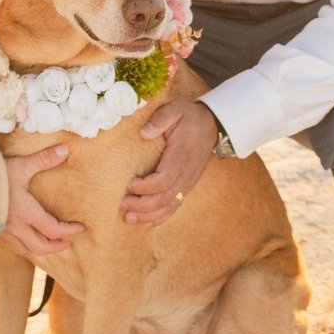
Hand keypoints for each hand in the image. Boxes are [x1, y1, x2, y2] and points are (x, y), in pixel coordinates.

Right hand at [1, 143, 82, 256]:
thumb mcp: (20, 166)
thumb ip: (43, 159)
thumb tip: (64, 150)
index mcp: (27, 213)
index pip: (54, 229)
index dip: (69, 231)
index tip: (80, 227)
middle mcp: (17, 227)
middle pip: (42, 246)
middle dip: (57, 246)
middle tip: (68, 242)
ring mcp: (4, 231)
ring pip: (27, 250)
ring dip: (42, 249)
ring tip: (51, 244)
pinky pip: (14, 246)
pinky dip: (25, 247)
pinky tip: (27, 240)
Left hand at [124, 100, 218, 225]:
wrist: (212, 126)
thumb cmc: (189, 118)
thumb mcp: (175, 110)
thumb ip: (159, 120)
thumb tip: (143, 133)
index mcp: (180, 157)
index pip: (162, 180)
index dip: (144, 187)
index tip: (128, 184)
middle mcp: (185, 175)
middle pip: (163, 198)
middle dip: (141, 205)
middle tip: (121, 204)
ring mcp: (187, 183)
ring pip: (168, 206)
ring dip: (148, 215)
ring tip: (128, 218)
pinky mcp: (186, 186)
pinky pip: (175, 206)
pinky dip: (161, 217)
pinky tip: (146, 223)